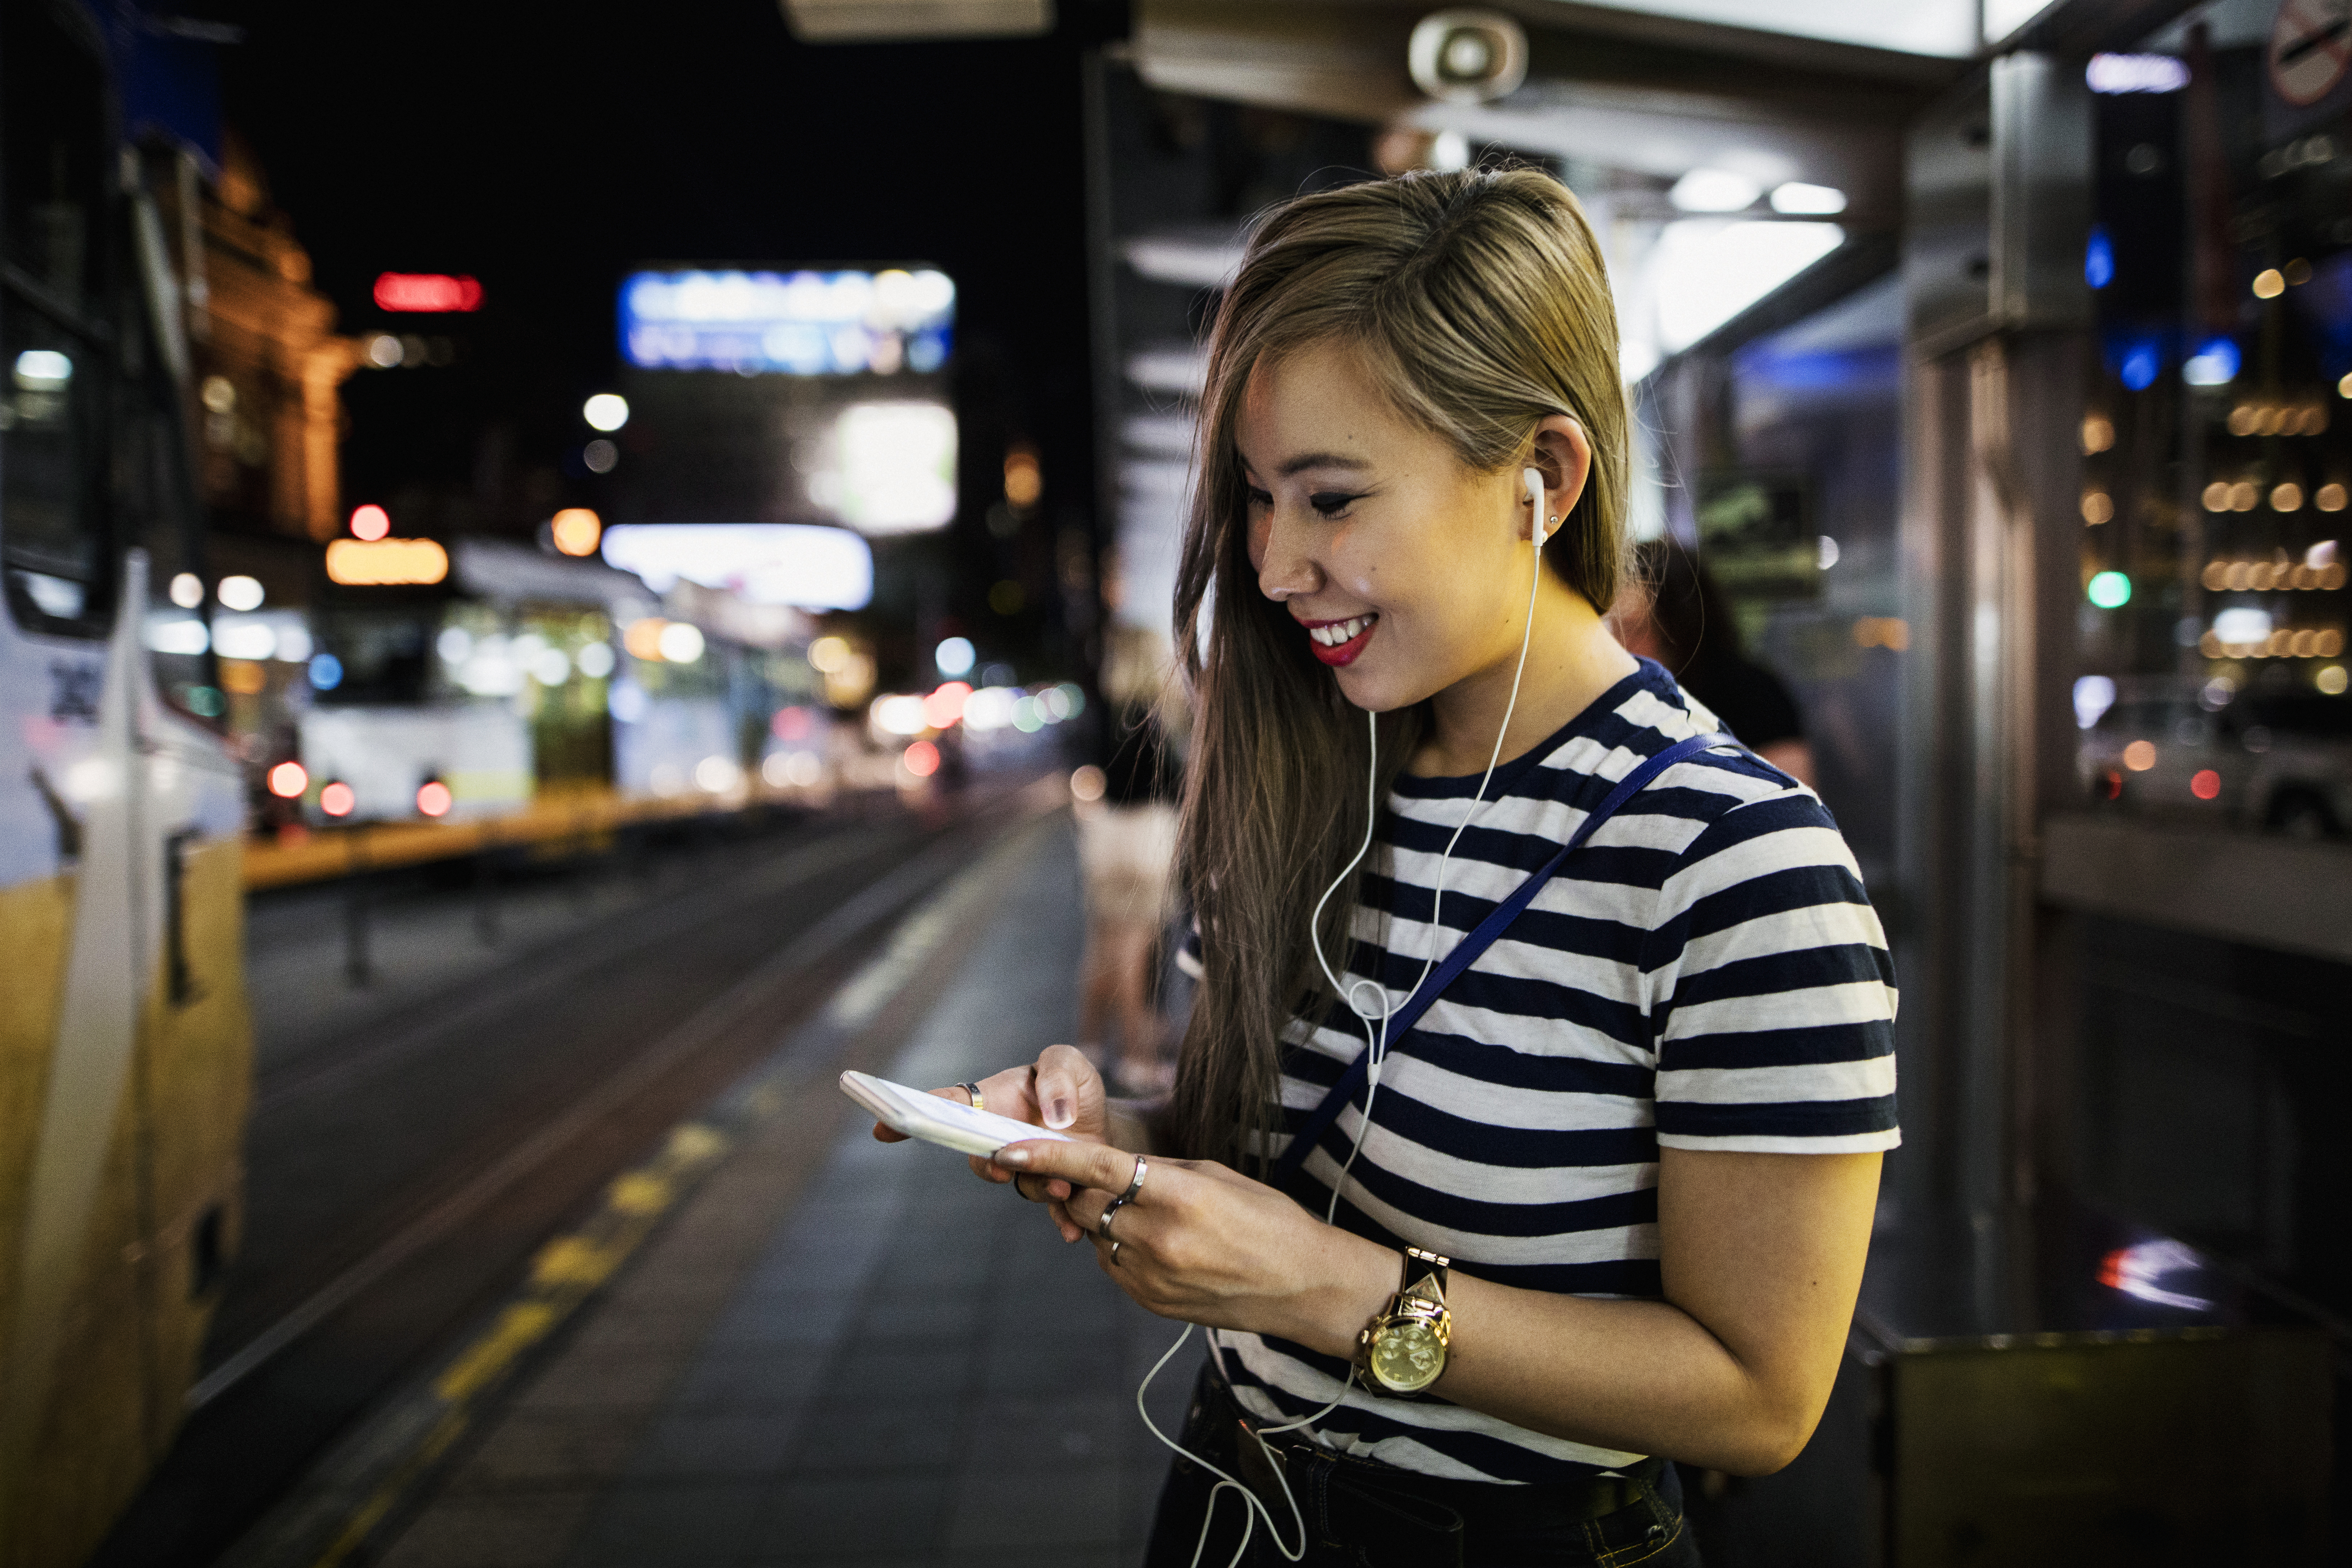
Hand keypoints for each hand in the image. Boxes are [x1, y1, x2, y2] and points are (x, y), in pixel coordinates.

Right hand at [867, 1043, 1110, 1211]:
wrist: (1104, 1122)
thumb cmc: (1074, 1087)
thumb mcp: (1068, 1063)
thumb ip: (1058, 1076)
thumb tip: (1055, 1114)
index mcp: (991, 1102)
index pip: (944, 1106)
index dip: (911, 1116)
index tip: (882, 1126)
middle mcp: (999, 1140)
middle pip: (978, 1157)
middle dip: (985, 1166)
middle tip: (1000, 1168)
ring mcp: (1023, 1167)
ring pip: (1018, 1183)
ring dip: (1037, 1187)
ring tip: (1062, 1187)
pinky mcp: (1051, 1189)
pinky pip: (1049, 1210)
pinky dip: (1060, 1220)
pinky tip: (1072, 1232)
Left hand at [993, 1138, 1393, 1354]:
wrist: (1302, 1286)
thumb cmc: (1268, 1220)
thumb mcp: (1215, 1177)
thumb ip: (1156, 1171)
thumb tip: (1105, 1168)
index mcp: (1179, 1196)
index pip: (1095, 1168)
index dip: (1046, 1155)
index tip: (1005, 1147)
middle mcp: (1158, 1238)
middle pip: (1084, 1203)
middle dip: (1080, 1186)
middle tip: (1099, 1176)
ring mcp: (1150, 1276)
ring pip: (1095, 1234)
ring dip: (1105, 1218)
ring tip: (1150, 1214)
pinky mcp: (1148, 1302)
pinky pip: (1111, 1264)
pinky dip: (1121, 1246)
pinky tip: (1159, 1245)